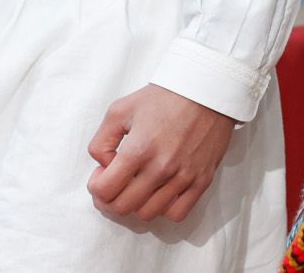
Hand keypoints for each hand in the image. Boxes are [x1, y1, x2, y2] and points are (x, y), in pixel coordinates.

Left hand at [87, 85, 235, 223]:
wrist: (207, 90)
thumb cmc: (164, 97)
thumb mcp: (121, 109)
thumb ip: (101, 141)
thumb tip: (104, 167)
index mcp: (138, 148)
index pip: (105, 190)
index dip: (96, 186)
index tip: (102, 173)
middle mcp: (161, 167)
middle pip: (123, 207)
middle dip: (110, 199)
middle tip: (114, 183)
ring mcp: (184, 176)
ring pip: (148, 214)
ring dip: (136, 204)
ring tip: (138, 185)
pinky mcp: (202, 179)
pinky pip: (177, 213)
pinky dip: (164, 208)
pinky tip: (160, 191)